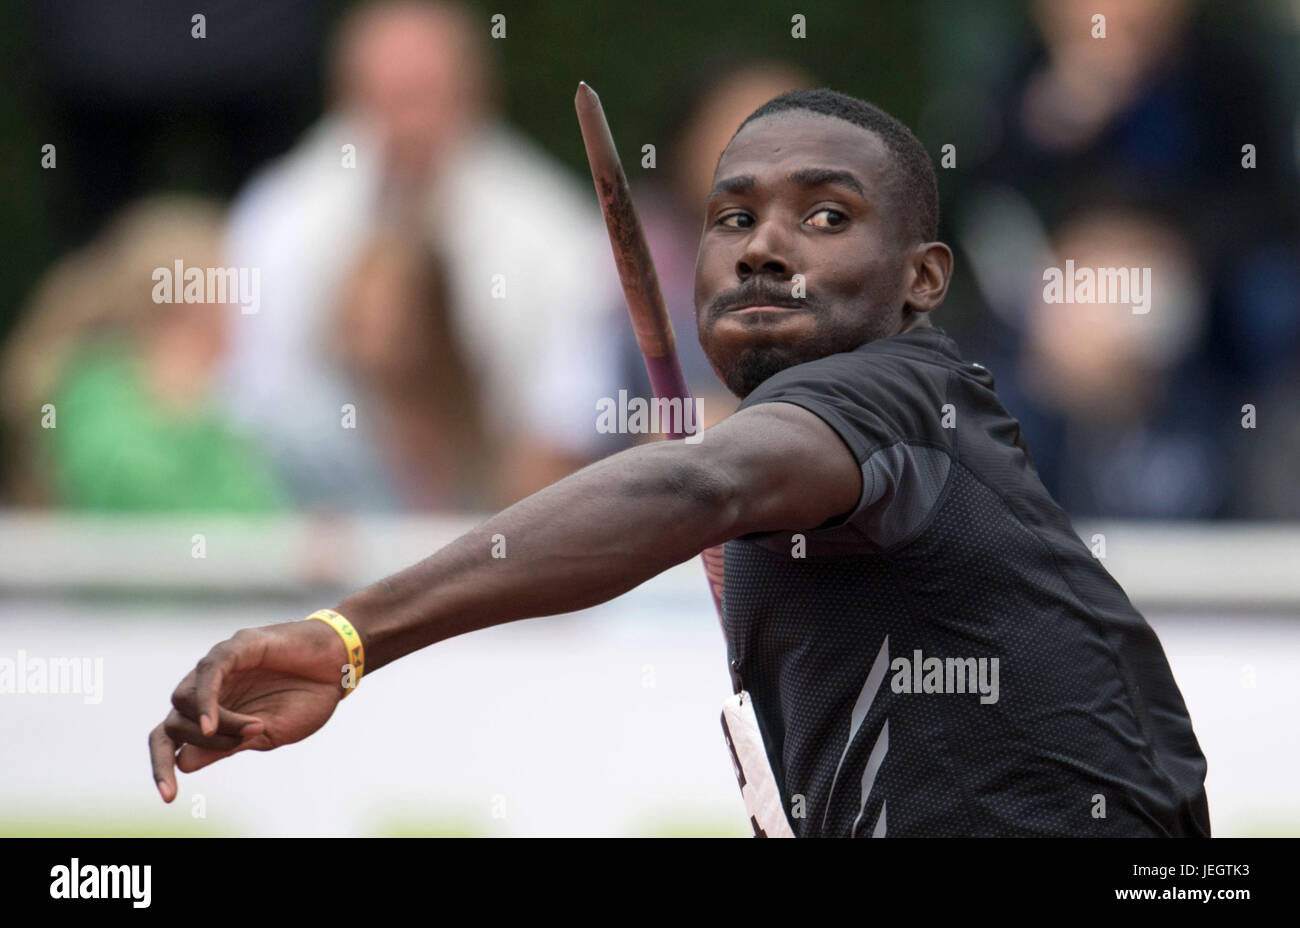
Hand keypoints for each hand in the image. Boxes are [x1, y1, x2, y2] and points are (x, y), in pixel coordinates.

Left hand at [148, 619, 351, 801]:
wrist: (340, 666)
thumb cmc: (308, 698)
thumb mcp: (268, 734)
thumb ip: (227, 746)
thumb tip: (183, 763)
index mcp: (214, 713)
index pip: (169, 739)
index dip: (161, 767)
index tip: (169, 797)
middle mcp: (207, 690)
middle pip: (172, 723)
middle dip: (202, 743)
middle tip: (241, 742)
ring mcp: (217, 667)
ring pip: (182, 701)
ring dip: (211, 725)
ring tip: (252, 728)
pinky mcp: (235, 647)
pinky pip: (208, 674)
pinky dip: (206, 701)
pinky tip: (214, 723)